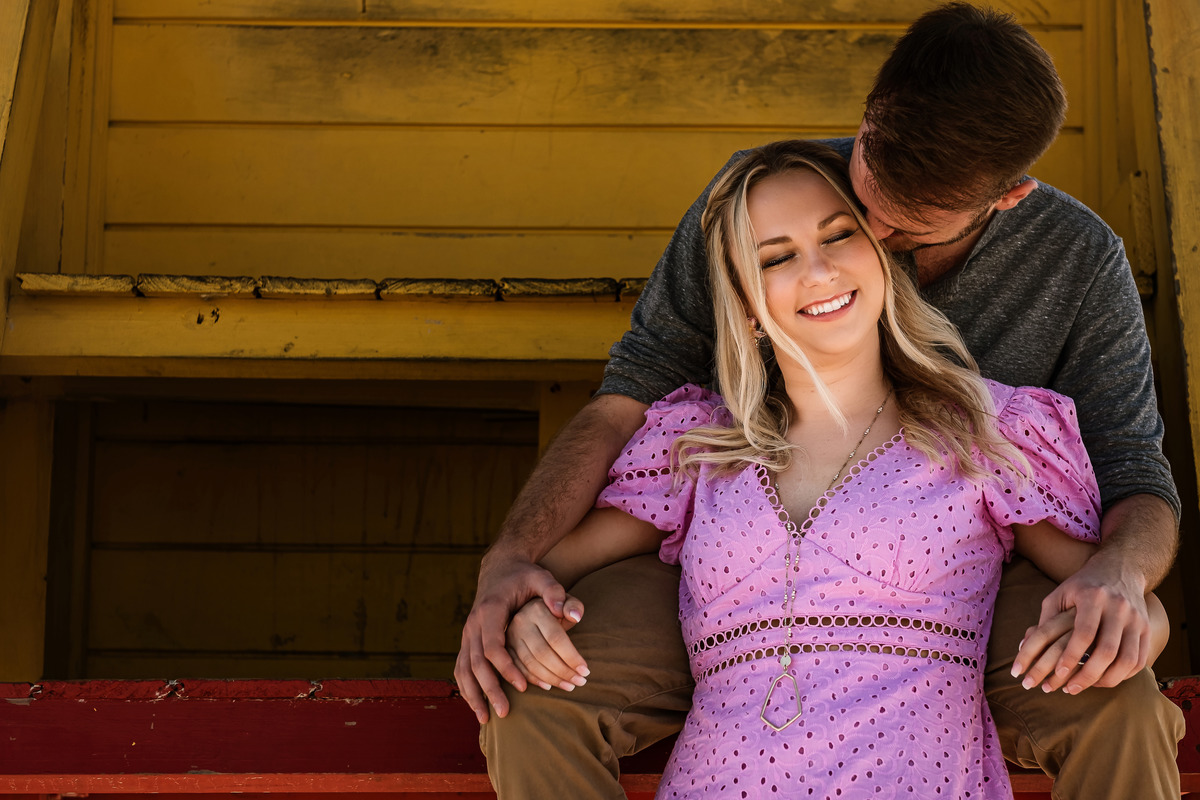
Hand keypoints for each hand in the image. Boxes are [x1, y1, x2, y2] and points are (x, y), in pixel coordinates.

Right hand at [454, 551, 568, 723]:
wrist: (501, 566)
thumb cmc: (525, 576)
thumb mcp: (542, 577)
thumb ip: (556, 593)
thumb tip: (572, 613)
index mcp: (491, 610)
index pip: (493, 645)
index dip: (506, 667)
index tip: (523, 686)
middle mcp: (474, 623)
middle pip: (475, 662)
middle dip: (490, 689)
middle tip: (506, 712)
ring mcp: (467, 632)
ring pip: (463, 668)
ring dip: (473, 695)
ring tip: (487, 719)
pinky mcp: (467, 640)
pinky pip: (460, 668)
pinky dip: (466, 688)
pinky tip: (477, 707)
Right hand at [506, 596, 588, 691]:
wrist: (516, 591)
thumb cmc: (548, 597)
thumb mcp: (562, 592)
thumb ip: (570, 603)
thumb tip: (574, 616)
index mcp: (535, 609)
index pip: (556, 638)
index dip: (572, 656)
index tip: (586, 670)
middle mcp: (518, 623)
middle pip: (543, 654)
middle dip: (564, 672)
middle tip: (581, 681)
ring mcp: (508, 636)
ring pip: (529, 665)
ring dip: (551, 679)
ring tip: (570, 686)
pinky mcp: (503, 647)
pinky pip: (517, 668)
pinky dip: (533, 680)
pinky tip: (549, 686)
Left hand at [1012, 554, 1150, 693]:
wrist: (1120, 569)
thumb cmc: (1081, 586)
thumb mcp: (1059, 594)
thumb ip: (1044, 619)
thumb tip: (1023, 647)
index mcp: (1093, 597)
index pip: (1084, 632)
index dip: (1072, 655)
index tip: (1058, 673)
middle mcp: (1118, 608)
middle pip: (1107, 650)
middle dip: (1087, 675)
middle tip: (1068, 689)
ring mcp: (1136, 619)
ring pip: (1127, 659)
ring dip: (1106, 680)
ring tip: (1085, 687)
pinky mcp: (1147, 629)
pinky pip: (1139, 660)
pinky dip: (1123, 675)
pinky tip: (1104, 680)